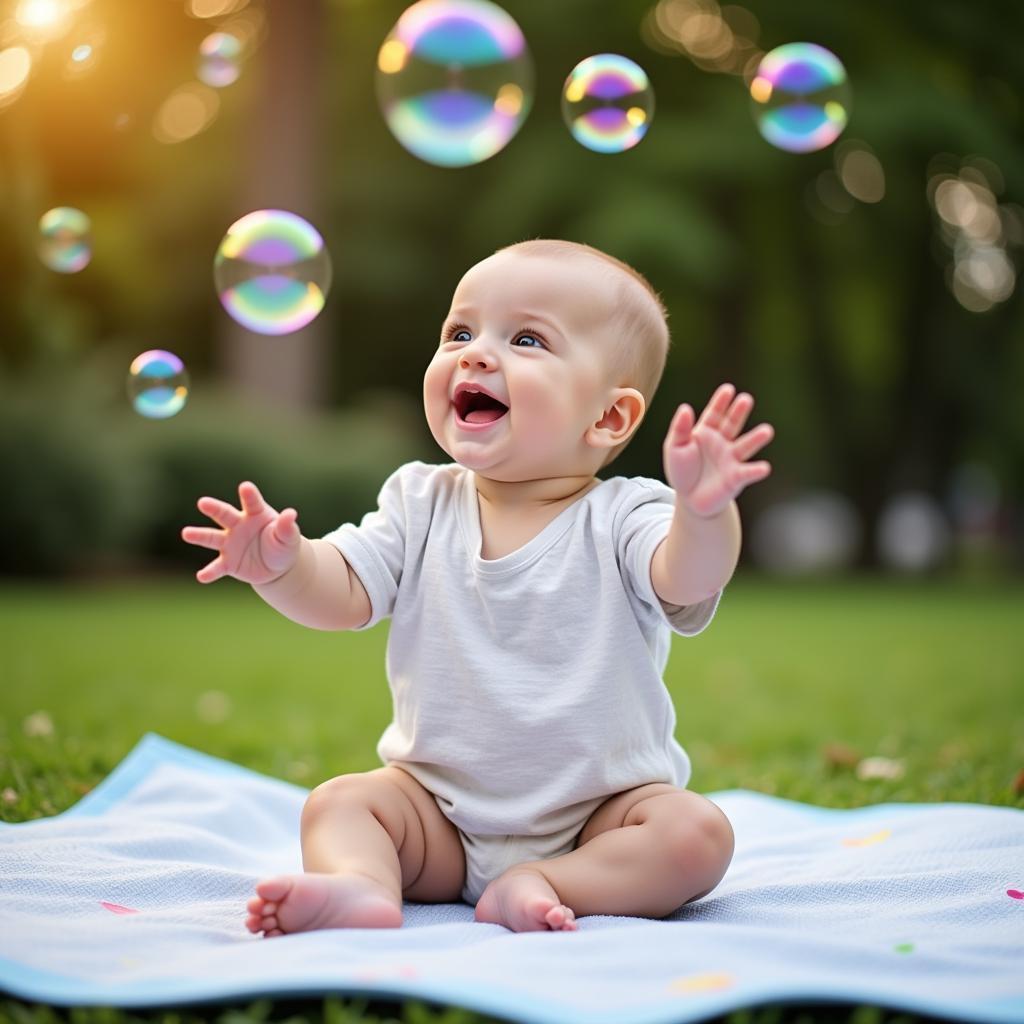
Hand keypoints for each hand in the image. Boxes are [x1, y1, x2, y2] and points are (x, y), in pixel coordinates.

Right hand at [181, 481, 300, 584]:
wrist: (277, 566)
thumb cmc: (282, 545)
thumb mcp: (289, 537)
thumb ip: (287, 527)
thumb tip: (291, 514)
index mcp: (255, 514)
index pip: (252, 503)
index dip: (249, 495)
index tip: (245, 487)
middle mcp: (238, 525)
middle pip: (224, 514)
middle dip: (214, 508)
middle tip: (203, 502)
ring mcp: (230, 543)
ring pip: (212, 538)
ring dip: (199, 535)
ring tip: (186, 533)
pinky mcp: (228, 563)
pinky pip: (217, 567)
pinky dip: (209, 572)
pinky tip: (201, 577)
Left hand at [663, 383, 773, 518]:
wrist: (690, 499)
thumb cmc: (682, 471)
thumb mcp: (674, 447)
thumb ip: (679, 428)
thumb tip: (685, 407)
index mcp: (706, 432)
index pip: (714, 414)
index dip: (721, 402)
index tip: (728, 389)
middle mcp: (722, 442)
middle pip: (732, 424)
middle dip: (739, 412)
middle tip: (746, 399)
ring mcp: (731, 459)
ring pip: (745, 446)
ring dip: (756, 439)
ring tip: (767, 431)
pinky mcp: (736, 478)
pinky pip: (747, 473)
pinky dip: (756, 471)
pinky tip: (764, 467)